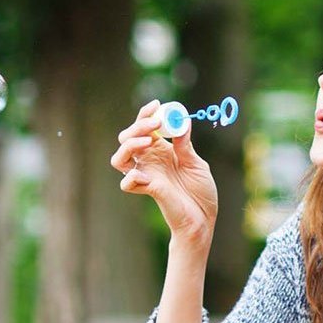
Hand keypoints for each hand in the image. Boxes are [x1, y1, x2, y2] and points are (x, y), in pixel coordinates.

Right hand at [108, 100, 219, 248]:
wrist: (204, 218)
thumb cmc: (200, 191)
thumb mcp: (196, 163)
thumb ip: (185, 145)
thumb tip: (181, 121)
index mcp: (160, 150)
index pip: (144, 127)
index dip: (145, 114)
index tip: (155, 105)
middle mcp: (149, 161)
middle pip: (127, 138)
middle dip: (138, 127)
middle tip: (155, 126)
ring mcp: (145, 175)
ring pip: (118, 159)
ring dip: (129, 146)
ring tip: (147, 142)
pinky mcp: (147, 190)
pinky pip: (127, 183)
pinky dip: (131, 176)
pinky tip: (145, 176)